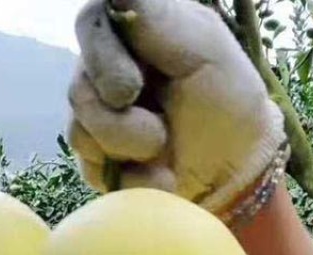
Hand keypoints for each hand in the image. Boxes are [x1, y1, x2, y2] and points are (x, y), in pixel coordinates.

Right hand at [68, 0, 286, 216]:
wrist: (233, 171)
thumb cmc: (227, 103)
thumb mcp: (204, 51)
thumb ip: (158, 20)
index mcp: (133, 34)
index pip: (91, 22)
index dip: (102, 55)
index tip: (131, 88)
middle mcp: (106, 71)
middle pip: (78, 86)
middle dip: (119, 118)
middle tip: (158, 132)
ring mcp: (97, 118)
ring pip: (79, 131)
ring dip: (128, 147)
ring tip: (163, 149)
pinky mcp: (97, 160)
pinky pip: (89, 167)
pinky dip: (129, 175)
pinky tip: (156, 174)